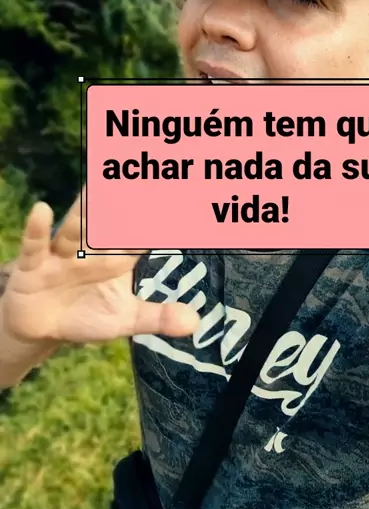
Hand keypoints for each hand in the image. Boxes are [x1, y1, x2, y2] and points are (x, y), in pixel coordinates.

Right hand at [1, 187, 198, 345]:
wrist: (42, 328)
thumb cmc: (87, 314)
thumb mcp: (125, 320)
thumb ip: (158, 317)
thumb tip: (195, 322)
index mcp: (119, 258)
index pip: (143, 234)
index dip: (159, 217)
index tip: (180, 196)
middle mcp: (93, 248)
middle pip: (108, 223)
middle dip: (121, 204)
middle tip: (135, 180)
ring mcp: (63, 253)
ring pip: (75, 228)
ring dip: (84, 210)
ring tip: (94, 187)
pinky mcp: (34, 264)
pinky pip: (36, 244)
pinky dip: (36, 228)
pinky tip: (42, 209)